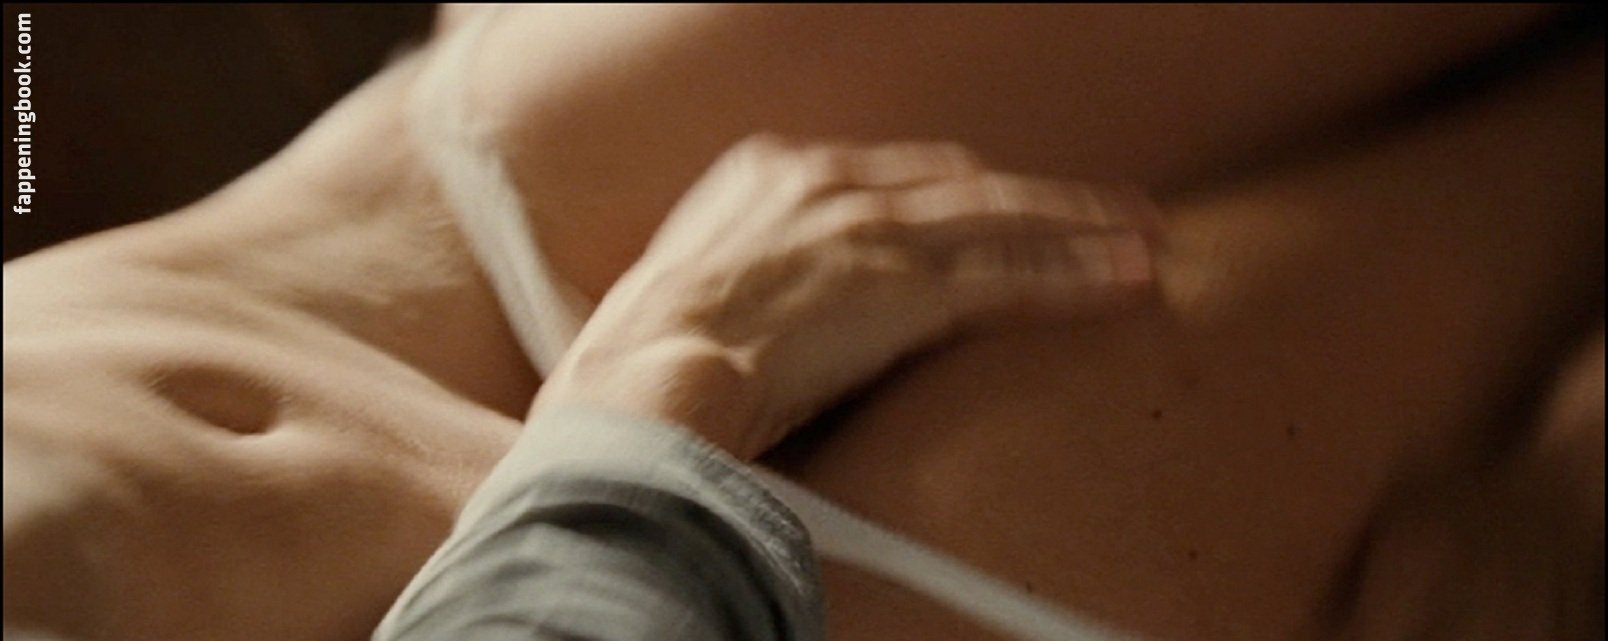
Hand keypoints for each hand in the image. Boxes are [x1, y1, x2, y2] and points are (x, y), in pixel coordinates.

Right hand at [535, 135, 1158, 457]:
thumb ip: (747, 277)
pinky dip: (1077, 279)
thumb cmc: (645, 357)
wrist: (646, 380)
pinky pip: (1012, 279)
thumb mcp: (689, 288)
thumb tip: (763, 314)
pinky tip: (1128, 281)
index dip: (960, 197)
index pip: (895, 175)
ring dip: (1084, 229)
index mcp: (773, 173)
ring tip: (1148, 241)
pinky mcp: (907, 288)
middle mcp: (831, 186)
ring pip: (1004, 220)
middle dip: (1040, 202)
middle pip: (964, 186)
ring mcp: (874, 230)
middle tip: (1105, 213)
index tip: (999, 210)